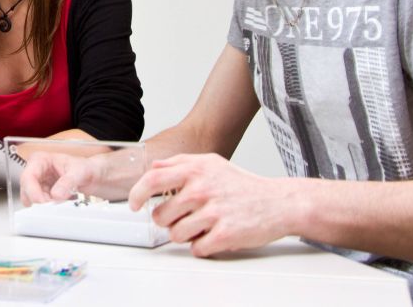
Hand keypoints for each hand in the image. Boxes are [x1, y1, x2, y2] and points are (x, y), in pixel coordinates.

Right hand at [18, 150, 103, 205]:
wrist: (93, 176)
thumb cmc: (85, 168)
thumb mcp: (79, 172)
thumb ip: (67, 182)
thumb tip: (56, 194)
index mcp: (41, 160)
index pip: (28, 176)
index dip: (32, 191)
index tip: (43, 203)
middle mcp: (37, 171)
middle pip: (26, 190)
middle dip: (39, 200)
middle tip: (52, 207)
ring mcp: (39, 184)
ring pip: (31, 199)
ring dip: (44, 205)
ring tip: (60, 203)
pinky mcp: (43, 195)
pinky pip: (40, 205)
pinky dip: (48, 208)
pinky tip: (60, 205)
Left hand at [129, 153, 289, 255]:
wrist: (278, 202)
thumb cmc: (243, 185)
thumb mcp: (211, 163)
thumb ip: (180, 163)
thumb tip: (154, 167)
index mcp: (196, 170)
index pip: (152, 180)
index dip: (137, 194)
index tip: (134, 203)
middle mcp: (202, 189)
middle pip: (162, 215)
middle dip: (168, 221)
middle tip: (185, 217)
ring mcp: (213, 213)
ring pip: (176, 235)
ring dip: (186, 235)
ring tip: (203, 225)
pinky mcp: (225, 234)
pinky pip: (196, 249)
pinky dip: (203, 246)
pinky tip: (214, 235)